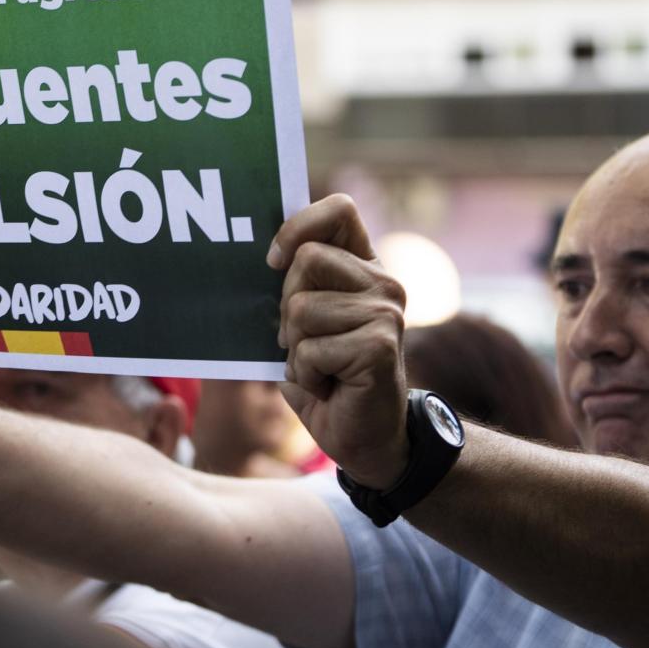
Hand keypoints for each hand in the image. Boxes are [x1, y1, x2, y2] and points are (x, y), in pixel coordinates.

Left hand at [270, 195, 408, 487]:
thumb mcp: (306, 323)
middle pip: (306, 259)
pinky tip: (330, 387)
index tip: (273, 261)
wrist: (367, 437)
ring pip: (302, 308)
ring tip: (322, 367)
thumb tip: (262, 254)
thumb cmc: (328, 377)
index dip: (298, 227)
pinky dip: (307, 375)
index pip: (339, 210)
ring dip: (296, 348)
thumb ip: (295, 286)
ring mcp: (386, 312)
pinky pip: (310, 348)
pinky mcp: (379, 345)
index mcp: (365, 267)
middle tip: (306, 341)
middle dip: (287, 306)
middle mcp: (383, 283)